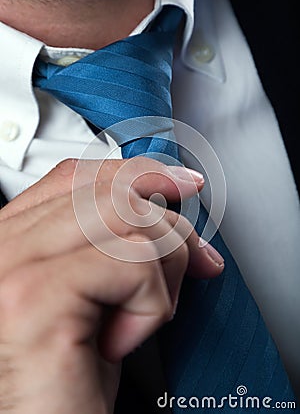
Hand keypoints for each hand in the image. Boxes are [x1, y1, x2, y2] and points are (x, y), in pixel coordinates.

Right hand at [0, 157, 223, 412]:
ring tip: (145, 316)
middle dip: (172, 229)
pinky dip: (151, 305)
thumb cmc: (69, 374)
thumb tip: (169, 202)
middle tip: (196, 267)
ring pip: (128, 216)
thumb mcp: (95, 291)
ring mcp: (13, 266)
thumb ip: (108, 240)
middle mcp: (4, 244)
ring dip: (165, 269)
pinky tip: (121, 343)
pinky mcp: (34, 299)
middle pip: (111, 191)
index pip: (79, 175)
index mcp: (13, 237)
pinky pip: (132, 264)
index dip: (139, 173)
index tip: (184, 185)